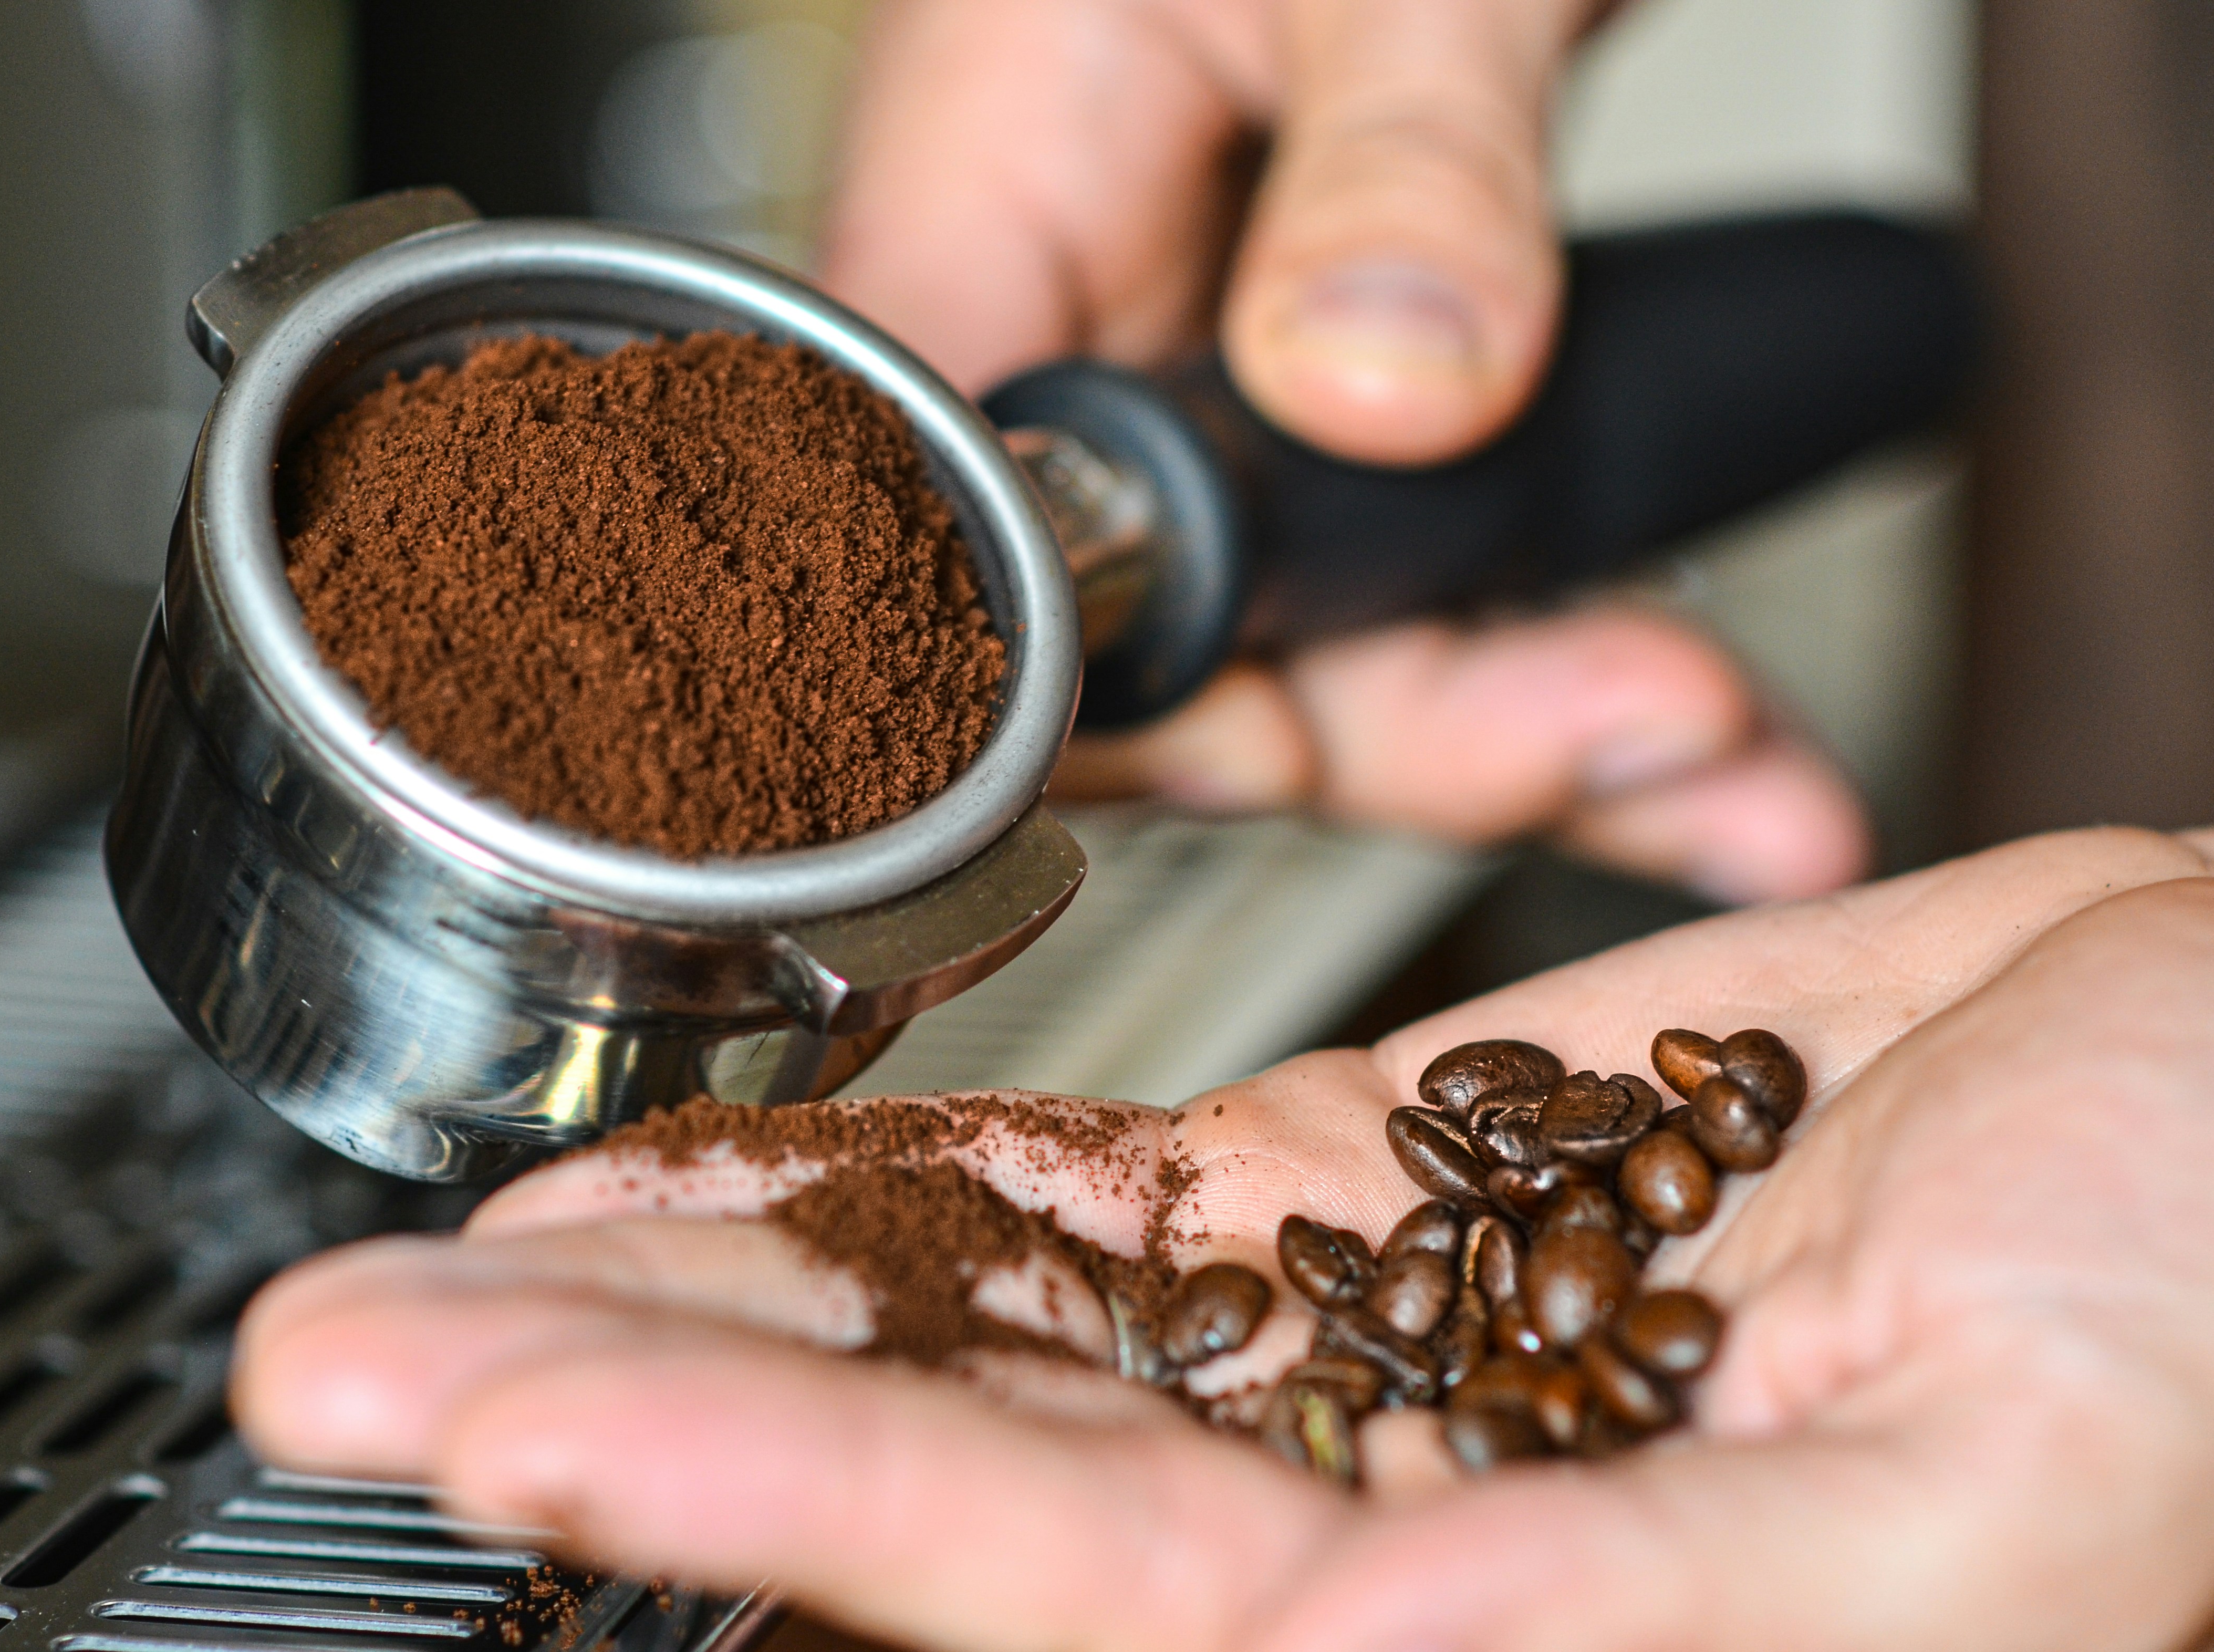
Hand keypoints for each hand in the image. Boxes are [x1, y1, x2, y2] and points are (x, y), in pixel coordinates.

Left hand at [236, 826, 2213, 1650]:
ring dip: (728, 1275)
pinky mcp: (1399, 1184)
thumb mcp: (1962, 1523)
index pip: (1020, 1584)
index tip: (477, 1428)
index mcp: (1468, 1636)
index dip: (738, 1502)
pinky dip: (917, 1175)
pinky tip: (750, 1167)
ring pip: (975, 1315)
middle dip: (631, 1401)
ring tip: (470, 1254)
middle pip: (927, 1464)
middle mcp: (1367, 1517)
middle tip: (346, 1356)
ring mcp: (1365, 1338)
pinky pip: (1107, 1193)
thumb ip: (1605, 1612)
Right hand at [820, 0, 1865, 902]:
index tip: (1287, 733)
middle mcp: (1064, 312)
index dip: (1101, 682)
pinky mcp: (1311, 386)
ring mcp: (1190, 362)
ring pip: (1297, 646)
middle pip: (1157, 642)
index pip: (938, 539)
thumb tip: (1389, 376)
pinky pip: (1400, 576)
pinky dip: (1547, 644)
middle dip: (1390, 727)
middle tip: (1623, 733)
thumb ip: (1399, 159)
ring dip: (1515, 717)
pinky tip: (1691, 710)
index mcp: (975, 199)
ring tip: (1727, 759)